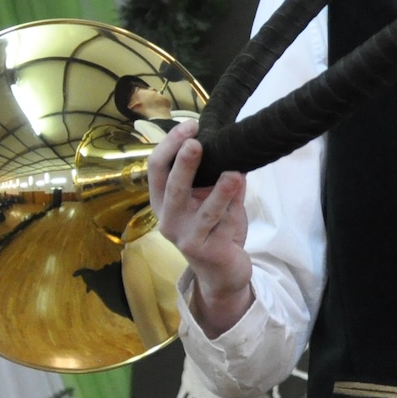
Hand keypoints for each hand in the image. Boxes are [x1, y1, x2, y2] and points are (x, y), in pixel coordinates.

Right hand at [147, 119, 257, 332]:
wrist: (223, 271)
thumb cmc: (215, 229)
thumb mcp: (211, 199)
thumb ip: (216, 174)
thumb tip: (229, 141)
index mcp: (163, 201)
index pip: (156, 169)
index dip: (170, 145)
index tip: (190, 126)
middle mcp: (168, 220)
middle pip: (171, 188)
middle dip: (184, 164)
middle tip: (196, 143)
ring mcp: (186, 238)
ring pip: (203, 211)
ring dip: (218, 191)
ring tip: (232, 173)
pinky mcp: (206, 251)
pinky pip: (224, 225)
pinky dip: (235, 206)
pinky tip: (240, 186)